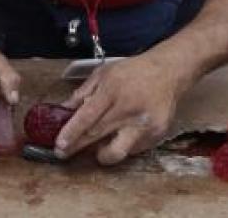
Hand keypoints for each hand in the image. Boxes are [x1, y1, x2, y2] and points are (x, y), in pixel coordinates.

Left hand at [54, 53, 191, 164]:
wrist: (168, 72)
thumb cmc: (132, 72)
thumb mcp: (104, 74)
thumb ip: (83, 93)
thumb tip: (63, 110)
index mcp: (113, 90)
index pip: (88, 116)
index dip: (71, 132)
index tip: (59, 144)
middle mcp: (128, 109)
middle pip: (97, 135)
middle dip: (77, 147)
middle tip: (63, 153)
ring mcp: (144, 124)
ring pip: (117, 152)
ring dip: (102, 155)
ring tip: (97, 149)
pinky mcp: (156, 134)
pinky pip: (133, 150)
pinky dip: (122, 146)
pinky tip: (120, 136)